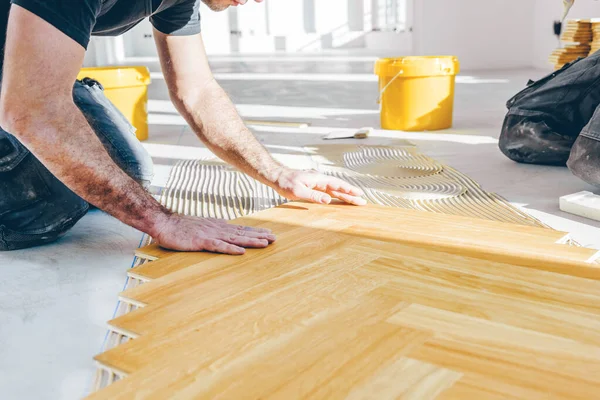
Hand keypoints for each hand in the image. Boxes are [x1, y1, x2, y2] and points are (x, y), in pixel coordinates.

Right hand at [154, 214, 275, 254]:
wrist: (164, 223)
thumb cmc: (181, 227)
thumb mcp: (201, 226)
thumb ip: (214, 228)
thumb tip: (226, 228)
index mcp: (218, 226)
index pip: (240, 229)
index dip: (255, 231)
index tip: (269, 233)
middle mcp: (217, 229)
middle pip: (242, 232)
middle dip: (259, 235)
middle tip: (275, 238)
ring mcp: (210, 234)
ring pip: (234, 239)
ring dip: (250, 241)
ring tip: (265, 243)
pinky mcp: (201, 242)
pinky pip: (218, 246)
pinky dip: (230, 249)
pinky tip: (241, 252)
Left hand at [272, 168, 366, 205]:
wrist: (277, 176)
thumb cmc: (285, 183)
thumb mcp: (298, 192)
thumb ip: (314, 196)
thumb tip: (328, 200)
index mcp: (318, 179)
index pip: (337, 184)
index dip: (348, 190)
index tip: (359, 194)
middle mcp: (320, 179)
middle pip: (338, 187)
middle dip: (350, 194)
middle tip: (362, 201)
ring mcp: (317, 182)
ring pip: (334, 189)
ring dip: (344, 195)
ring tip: (355, 201)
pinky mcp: (313, 185)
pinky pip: (328, 190)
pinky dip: (336, 194)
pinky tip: (340, 198)